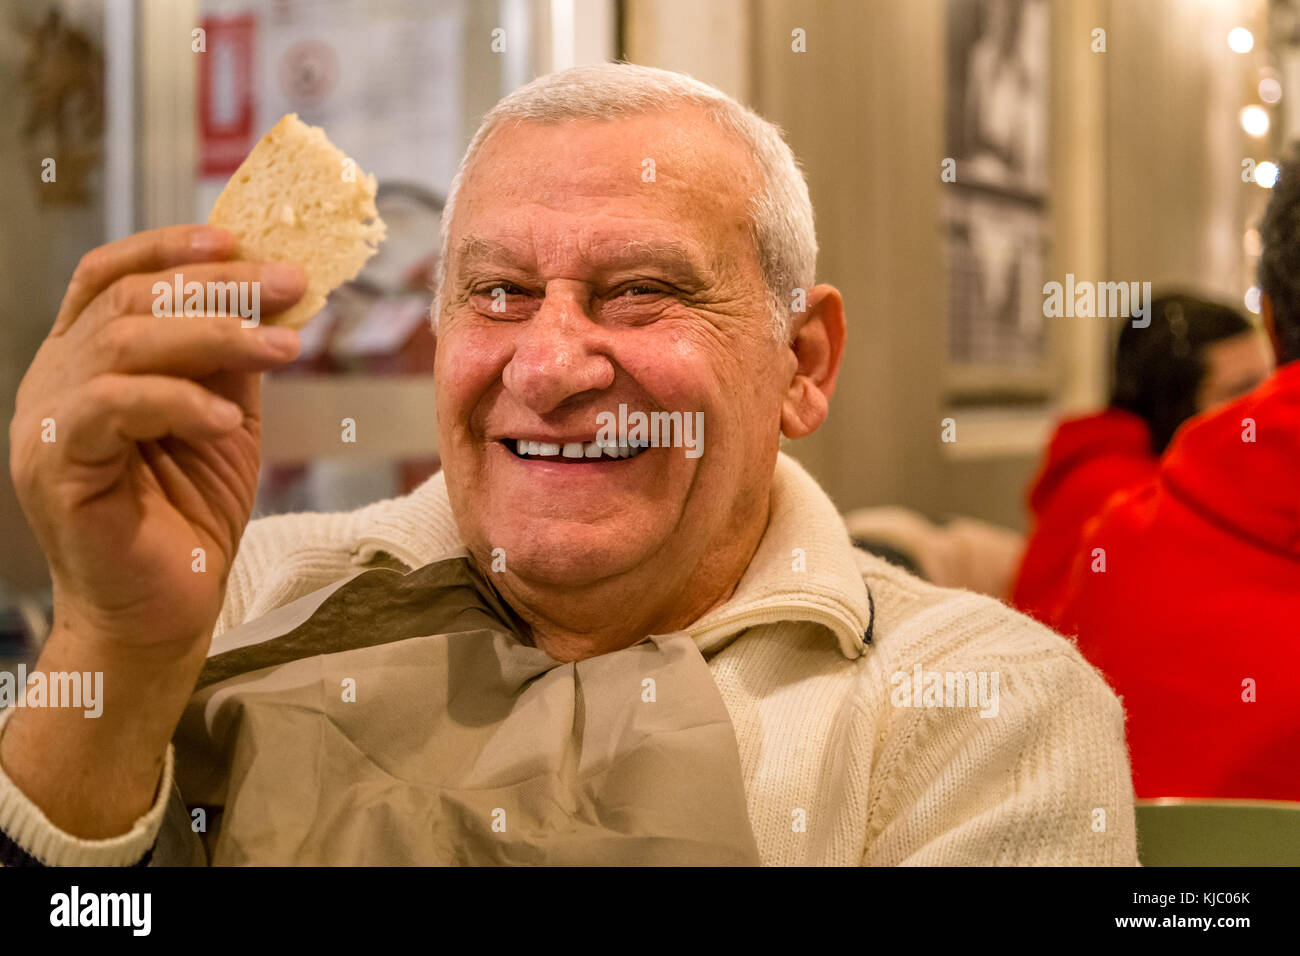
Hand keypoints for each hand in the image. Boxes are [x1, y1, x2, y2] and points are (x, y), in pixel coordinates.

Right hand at [9, 224, 306, 653]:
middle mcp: (55, 381)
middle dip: (218, 284)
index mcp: (86, 362)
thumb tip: (271, 296)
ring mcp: (45, 422)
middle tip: (292, 285)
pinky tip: (228, 420)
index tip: (240, 238)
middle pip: (127, 299)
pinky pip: (113, 408)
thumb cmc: (190, 515)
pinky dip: (178, 402)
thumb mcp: (223, 419)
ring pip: (121, 341)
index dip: (170, 247)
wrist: (165, 610)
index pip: (110, 276)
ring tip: (284, 346)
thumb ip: (228, 360)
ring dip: (214, 335)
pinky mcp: (55, 466)